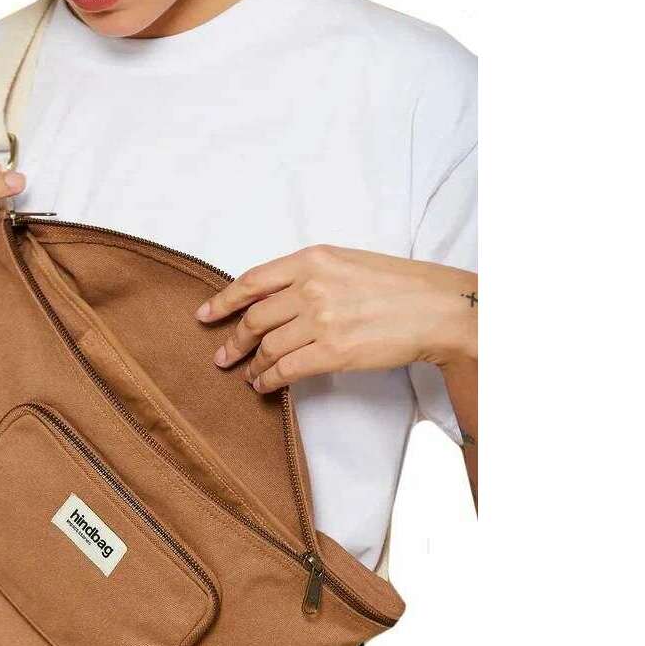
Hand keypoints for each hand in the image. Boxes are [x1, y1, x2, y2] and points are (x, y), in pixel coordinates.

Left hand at [194, 244, 477, 393]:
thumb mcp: (346, 263)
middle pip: (254, 317)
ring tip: (247, 374)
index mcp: (312, 259)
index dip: (222, 300)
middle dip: (234, 340)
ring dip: (251, 365)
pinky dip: (268, 381)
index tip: (205, 314)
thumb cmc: (398, 285)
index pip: (252, 281)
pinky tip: (263, 386)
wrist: (438, 308)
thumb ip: (309, 275)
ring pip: (267, 347)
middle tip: (222, 355)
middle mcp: (311, 287)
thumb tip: (273, 297)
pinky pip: (285, 370)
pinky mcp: (333, 352)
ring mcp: (321, 320)